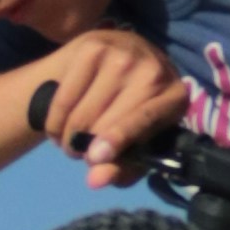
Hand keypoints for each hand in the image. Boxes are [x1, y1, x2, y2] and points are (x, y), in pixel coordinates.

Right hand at [29, 28, 191, 184]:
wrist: (117, 61)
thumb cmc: (132, 113)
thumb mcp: (136, 146)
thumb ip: (120, 168)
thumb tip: (94, 182)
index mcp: (174, 96)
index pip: (145, 118)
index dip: (118, 139)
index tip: (93, 158)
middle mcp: (152, 69)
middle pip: (106, 121)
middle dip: (86, 148)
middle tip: (82, 154)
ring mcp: (121, 54)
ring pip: (82, 113)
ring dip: (68, 138)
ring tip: (70, 142)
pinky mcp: (91, 46)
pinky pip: (64, 98)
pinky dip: (55, 121)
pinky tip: (59, 127)